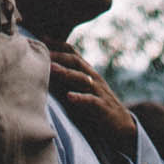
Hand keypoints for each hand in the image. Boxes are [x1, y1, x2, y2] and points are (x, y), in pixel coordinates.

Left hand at [48, 42, 138, 159]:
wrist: (122, 126)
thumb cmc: (96, 107)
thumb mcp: (82, 89)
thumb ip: (67, 79)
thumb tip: (44, 71)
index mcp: (88, 72)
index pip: (73, 53)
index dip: (58, 44)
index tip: (41, 37)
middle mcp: (93, 78)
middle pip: (76, 61)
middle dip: (59, 55)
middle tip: (42, 51)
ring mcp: (99, 92)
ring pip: (82, 78)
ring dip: (66, 72)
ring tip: (51, 69)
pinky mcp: (103, 108)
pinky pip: (91, 101)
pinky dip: (80, 98)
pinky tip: (69, 97)